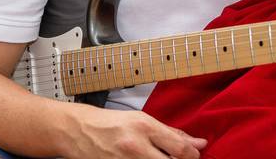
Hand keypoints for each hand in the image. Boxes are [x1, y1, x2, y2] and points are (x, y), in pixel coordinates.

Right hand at [62, 104, 205, 158]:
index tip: (195, 154)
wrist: (78, 130)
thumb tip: (197, 143)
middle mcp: (135, 146)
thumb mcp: (142, 120)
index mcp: (144, 127)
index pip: (179, 149)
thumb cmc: (110, 122)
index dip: (192, 155)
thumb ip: (171, 133)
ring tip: (159, 158)